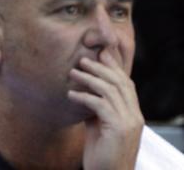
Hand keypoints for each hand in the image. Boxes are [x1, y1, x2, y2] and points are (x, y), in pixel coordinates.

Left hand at [68, 51, 143, 169]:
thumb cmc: (101, 153)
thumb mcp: (99, 126)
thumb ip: (97, 108)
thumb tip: (83, 91)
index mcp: (133, 113)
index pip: (126, 83)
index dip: (113, 66)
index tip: (100, 53)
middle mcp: (135, 116)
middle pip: (120, 82)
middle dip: (100, 68)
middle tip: (82, 59)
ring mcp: (129, 122)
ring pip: (110, 90)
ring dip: (89, 78)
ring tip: (73, 72)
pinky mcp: (118, 129)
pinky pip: (100, 105)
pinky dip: (84, 96)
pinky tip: (70, 94)